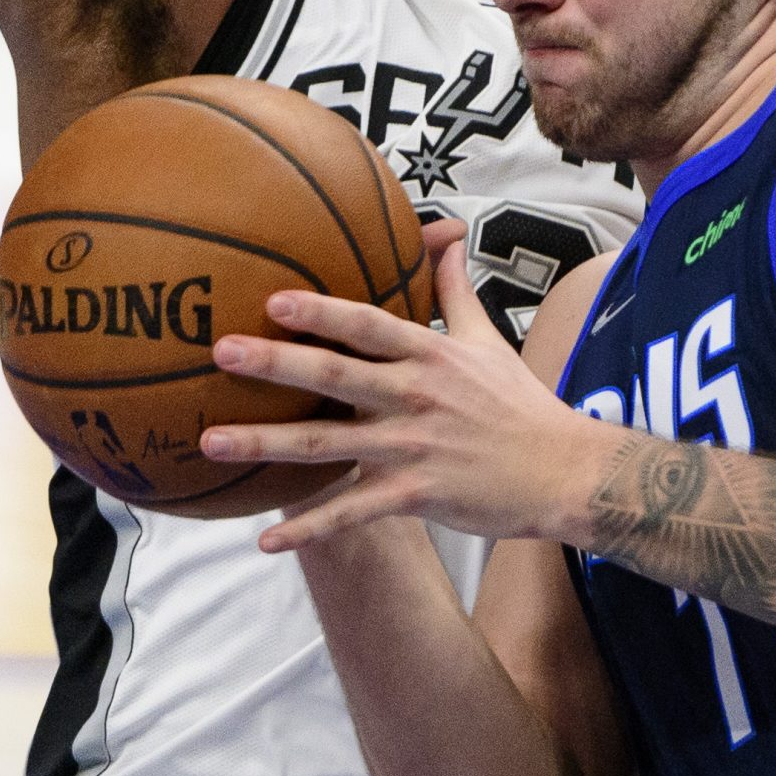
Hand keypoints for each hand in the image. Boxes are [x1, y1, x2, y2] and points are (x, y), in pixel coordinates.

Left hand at [204, 220, 609, 552]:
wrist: (563, 472)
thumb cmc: (520, 404)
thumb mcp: (487, 339)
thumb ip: (455, 290)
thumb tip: (448, 235)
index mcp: (429, 355)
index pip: (368, 326)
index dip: (322, 312)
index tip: (273, 299)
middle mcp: (415, 397)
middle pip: (336, 377)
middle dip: (276, 364)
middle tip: (221, 351)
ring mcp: (412, 447)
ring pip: (327, 446)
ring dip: (266, 445)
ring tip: (212, 441)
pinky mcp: (415, 494)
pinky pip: (351, 513)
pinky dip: (308, 527)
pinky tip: (265, 540)